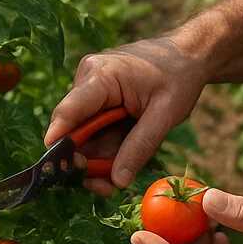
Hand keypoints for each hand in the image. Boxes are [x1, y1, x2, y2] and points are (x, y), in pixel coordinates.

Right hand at [44, 35, 209, 194]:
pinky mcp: (98, 99)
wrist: (188, 54)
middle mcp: (87, 80)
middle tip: (105, 188)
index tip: (54, 169)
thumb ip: (140, 146)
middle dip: (86, 161)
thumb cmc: (179, 77)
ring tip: (116, 181)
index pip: (69, 112)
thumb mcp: (165, 114)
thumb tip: (117, 180)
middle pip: (74, 129)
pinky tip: (120, 163)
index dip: (59, 142)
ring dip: (98, 158)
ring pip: (84, 135)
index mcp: (100, 75)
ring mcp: (91, 90)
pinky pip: (95, 130)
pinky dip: (106, 148)